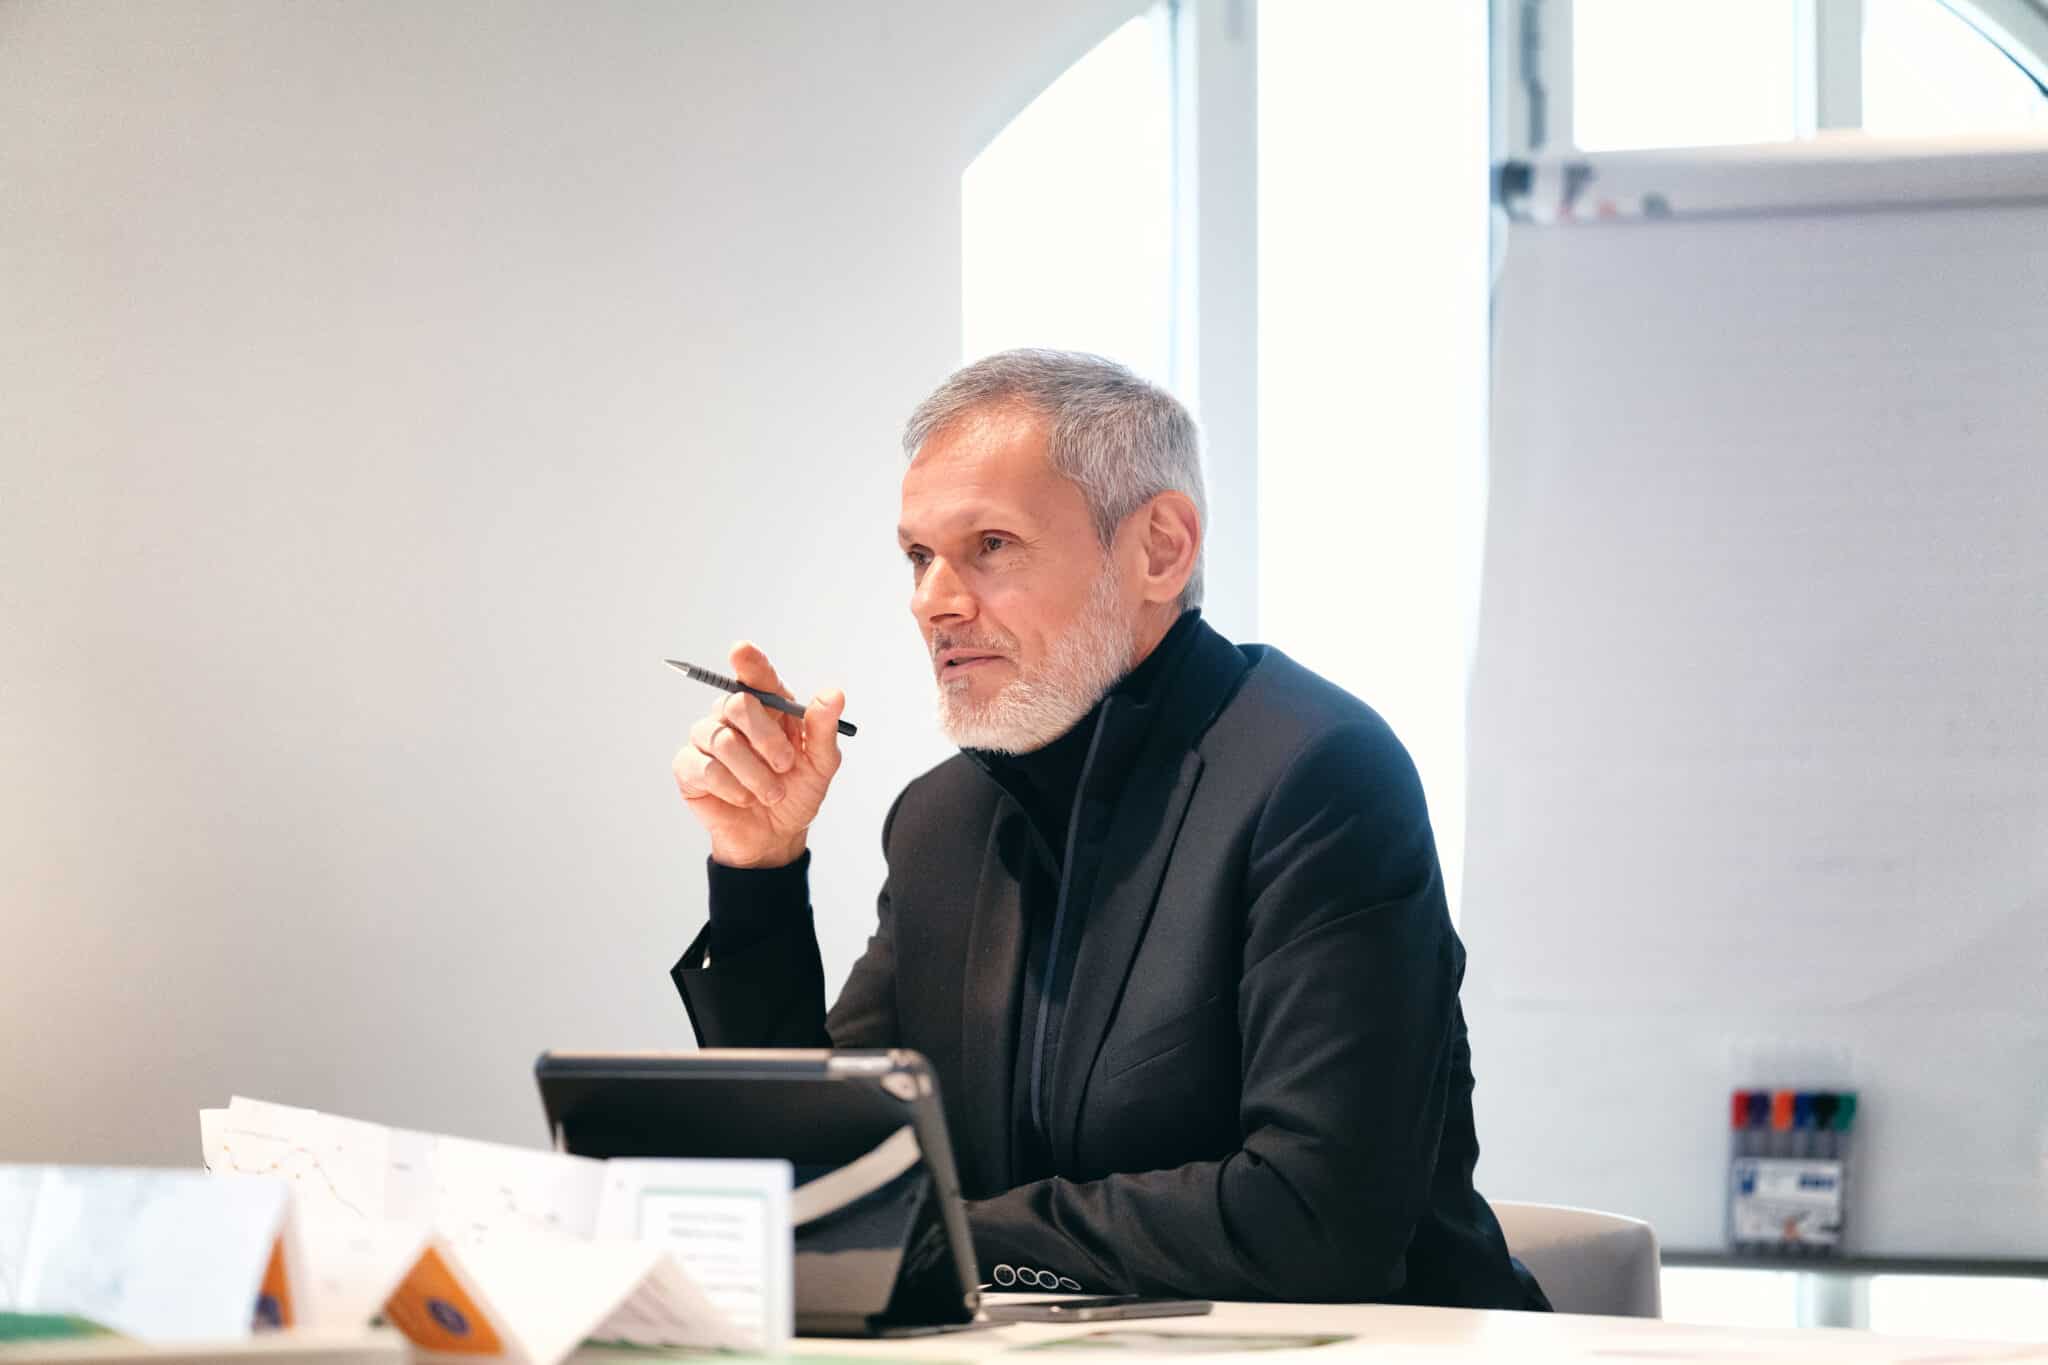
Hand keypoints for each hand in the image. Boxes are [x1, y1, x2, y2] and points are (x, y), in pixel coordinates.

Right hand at [672, 641, 845, 867]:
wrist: (776, 836)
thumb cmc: (797, 793)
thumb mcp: (821, 763)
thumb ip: (824, 727)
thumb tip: (834, 693)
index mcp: (768, 707)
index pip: (755, 675)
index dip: (748, 662)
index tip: (741, 651)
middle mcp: (733, 716)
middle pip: (736, 703)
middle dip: (766, 738)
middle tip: (785, 764)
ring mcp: (707, 740)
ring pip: (722, 740)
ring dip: (754, 773)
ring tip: (771, 793)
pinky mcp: (689, 768)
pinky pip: (702, 767)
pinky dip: (730, 787)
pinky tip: (743, 798)